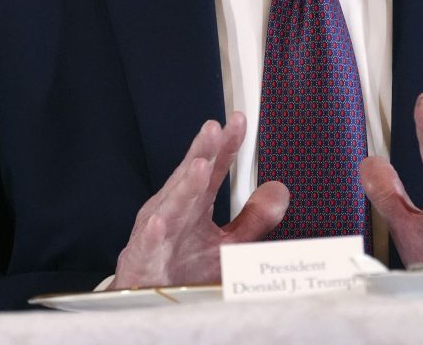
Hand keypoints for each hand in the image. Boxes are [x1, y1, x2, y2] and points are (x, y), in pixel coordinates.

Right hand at [111, 111, 289, 287]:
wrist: (151, 301)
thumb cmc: (184, 269)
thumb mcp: (228, 244)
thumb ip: (254, 218)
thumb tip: (279, 191)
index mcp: (194, 203)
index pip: (213, 168)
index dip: (226, 145)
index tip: (238, 120)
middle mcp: (175, 211)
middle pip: (190, 178)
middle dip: (202, 153)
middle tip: (214, 130)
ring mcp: (157, 233)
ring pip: (170, 206)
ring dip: (184, 186)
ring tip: (200, 167)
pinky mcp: (143, 259)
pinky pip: (148, 246)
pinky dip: (153, 234)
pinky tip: (160, 222)